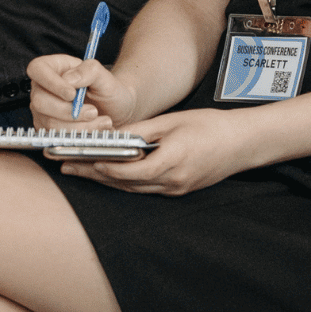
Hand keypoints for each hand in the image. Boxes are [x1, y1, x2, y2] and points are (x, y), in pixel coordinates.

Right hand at [27, 54, 139, 130]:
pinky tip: (95, 128)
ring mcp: (43, 110)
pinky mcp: (49, 128)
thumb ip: (89, 70)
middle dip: (68, 111)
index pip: (37, 69)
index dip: (51, 83)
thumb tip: (69, 79)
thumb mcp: (104, 76)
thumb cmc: (108, 91)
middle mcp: (44, 88)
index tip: (72, 94)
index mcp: (54, 68)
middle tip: (93, 111)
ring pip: (50, 122)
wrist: (117, 112)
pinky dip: (79, 135)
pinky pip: (57, 136)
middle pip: (40, 101)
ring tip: (100, 120)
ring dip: (79, 125)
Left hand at [62, 106, 251, 195]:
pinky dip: (125, 182)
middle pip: (123, 182)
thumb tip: (115, 135)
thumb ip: (142, 131)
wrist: (243, 143)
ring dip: (106, 181)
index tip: (77, 158)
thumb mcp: (173, 121)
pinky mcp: (179, 191)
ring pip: (132, 189)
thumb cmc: (211, 127)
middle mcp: (171, 181)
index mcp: (170, 161)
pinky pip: (145, 189)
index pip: (125, 169)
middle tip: (67, 167)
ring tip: (81, 171)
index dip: (98, 165)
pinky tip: (110, 175)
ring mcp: (175, 189)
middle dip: (93, 175)